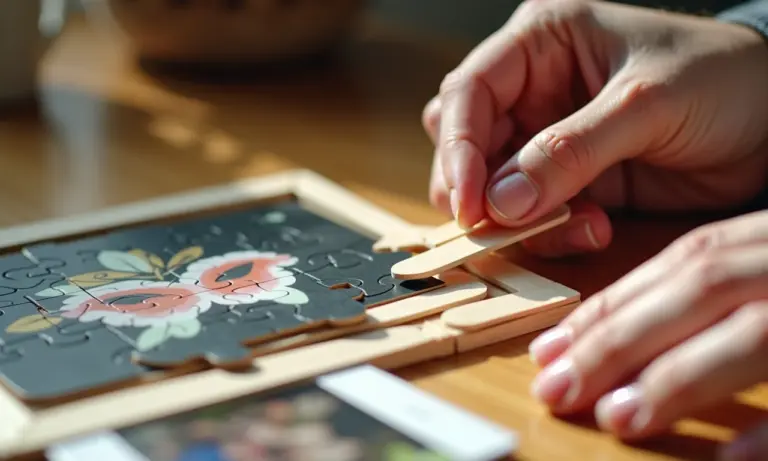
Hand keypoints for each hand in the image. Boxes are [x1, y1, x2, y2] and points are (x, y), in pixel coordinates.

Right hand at [423, 0, 767, 256]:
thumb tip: (499, 203)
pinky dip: (552, 233)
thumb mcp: (646, 104)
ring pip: (493, 188)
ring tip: (579, 223)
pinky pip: (533, 216)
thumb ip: (570, 151)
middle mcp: (533, 91)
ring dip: (520, 219)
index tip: (469, 204)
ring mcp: (547, 140)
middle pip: (466, 144)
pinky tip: (597, 227)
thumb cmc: (721, 80)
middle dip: (476, 189)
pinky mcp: (569, 181)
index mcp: (541, 44)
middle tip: (498, 227)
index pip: (469, 92)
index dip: (458, 148)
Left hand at [527, 210, 767, 457]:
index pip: (678, 263)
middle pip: (698, 289)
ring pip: (754, 331)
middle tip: (556, 390)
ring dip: (678, 377)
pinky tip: (728, 458)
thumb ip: (722, 282)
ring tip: (615, 418)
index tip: (548, 349)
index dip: (608, 306)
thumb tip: (632, 331)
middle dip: (619, 340)